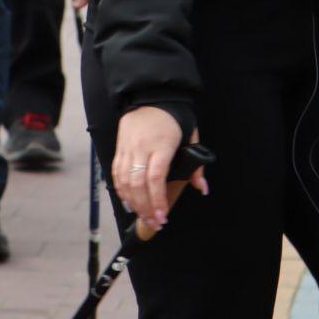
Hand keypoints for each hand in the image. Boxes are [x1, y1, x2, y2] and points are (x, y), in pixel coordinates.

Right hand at [112, 106, 205, 231]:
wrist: (150, 95)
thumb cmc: (173, 117)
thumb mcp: (191, 135)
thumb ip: (196, 164)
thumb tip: (202, 188)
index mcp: (162, 145)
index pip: (156, 177)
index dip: (158, 199)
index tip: (163, 216)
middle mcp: (142, 148)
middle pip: (139, 184)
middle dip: (146, 208)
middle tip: (156, 223)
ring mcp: (128, 149)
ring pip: (125, 182)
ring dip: (134, 203)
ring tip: (145, 217)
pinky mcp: (120, 149)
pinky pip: (116, 174)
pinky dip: (122, 191)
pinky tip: (130, 203)